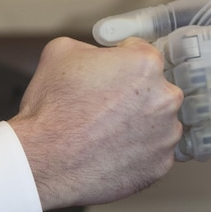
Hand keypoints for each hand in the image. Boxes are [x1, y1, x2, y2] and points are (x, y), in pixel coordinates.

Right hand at [9, 37, 182, 209]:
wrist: (44, 161)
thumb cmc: (52, 109)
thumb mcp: (61, 51)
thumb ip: (92, 46)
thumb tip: (99, 54)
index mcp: (146, 65)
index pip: (140, 53)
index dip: (119, 62)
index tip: (109, 75)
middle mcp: (165, 99)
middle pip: (154, 89)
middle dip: (133, 95)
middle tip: (103, 107)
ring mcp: (166, 135)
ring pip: (157, 123)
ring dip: (138, 125)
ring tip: (105, 132)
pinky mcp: (161, 165)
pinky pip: (154, 153)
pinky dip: (137, 152)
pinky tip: (111, 151)